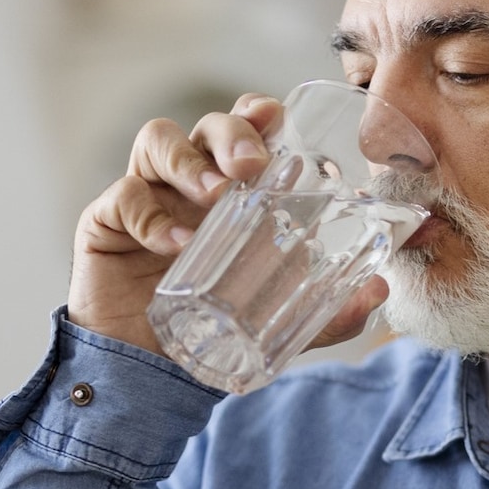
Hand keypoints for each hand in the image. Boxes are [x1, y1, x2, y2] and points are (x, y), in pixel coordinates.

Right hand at [67, 93, 390, 355]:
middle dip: (232, 133)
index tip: (277, 118)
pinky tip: (175, 244)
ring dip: (188, 160)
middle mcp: (189, 182)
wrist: (152, 373)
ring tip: (214, 196)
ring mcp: (146, 195)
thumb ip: (331, 311)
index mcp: (232, 190)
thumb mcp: (281, 320)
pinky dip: (151, 215)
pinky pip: (124, 197)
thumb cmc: (215, 329)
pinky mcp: (106, 221)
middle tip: (253, 165)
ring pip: (159, 141)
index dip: (259, 115)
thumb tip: (382, 290)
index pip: (246, 131)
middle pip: (207, 126)